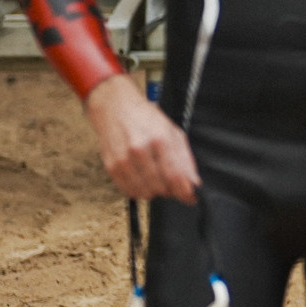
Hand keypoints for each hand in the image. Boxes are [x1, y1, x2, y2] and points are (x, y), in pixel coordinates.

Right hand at [83, 73, 199, 202]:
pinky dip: (139, 189)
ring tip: (155, 176)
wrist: (115, 108)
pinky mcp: (111, 167)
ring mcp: (123, 159)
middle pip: (161, 187)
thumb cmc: (147, 119)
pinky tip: (142, 177)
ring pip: (145, 192)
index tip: (191, 198)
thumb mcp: (173, 132)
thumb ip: (185, 159)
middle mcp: (140, 150)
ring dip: (154, 190)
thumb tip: (193, 184)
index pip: (175, 175)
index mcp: (160, 139)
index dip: (185, 191)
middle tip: (170, 179)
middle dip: (170, 188)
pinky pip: (129, 191)